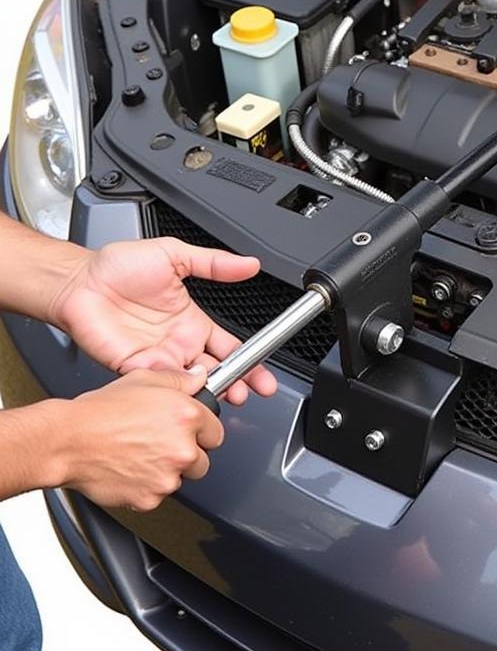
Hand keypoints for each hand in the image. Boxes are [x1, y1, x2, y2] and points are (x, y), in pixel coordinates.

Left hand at [49, 237, 275, 404]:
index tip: (264, 373)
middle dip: (237, 384)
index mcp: (191, 321)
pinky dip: (174, 390)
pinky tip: (188, 387)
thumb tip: (249, 264)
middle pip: (216, 371)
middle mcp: (177, 343)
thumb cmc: (118, 266)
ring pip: (189, 384)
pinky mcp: (133, 368)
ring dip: (208, 391)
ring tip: (226, 395)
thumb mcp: (174, 255)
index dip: (250, 361)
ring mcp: (157, 358)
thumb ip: (213, 263)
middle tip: (251, 392)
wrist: (78, 279)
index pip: (229, 347)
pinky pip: (158, 385)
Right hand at [57, 367, 223, 511]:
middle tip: (160, 445)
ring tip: (140, 455)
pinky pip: (157, 496)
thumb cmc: (100, 412)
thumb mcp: (145, 379)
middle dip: (186, 454)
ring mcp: (167, 477)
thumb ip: (180, 380)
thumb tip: (198, 378)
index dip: (201, 432)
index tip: (191, 433)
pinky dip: (146, 488)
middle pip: (202, 460)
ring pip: (179, 480)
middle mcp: (183, 449)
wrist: (67, 442)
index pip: (215, 432)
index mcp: (188, 418)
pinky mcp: (150, 499)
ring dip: (166, 471)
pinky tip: (130, 470)